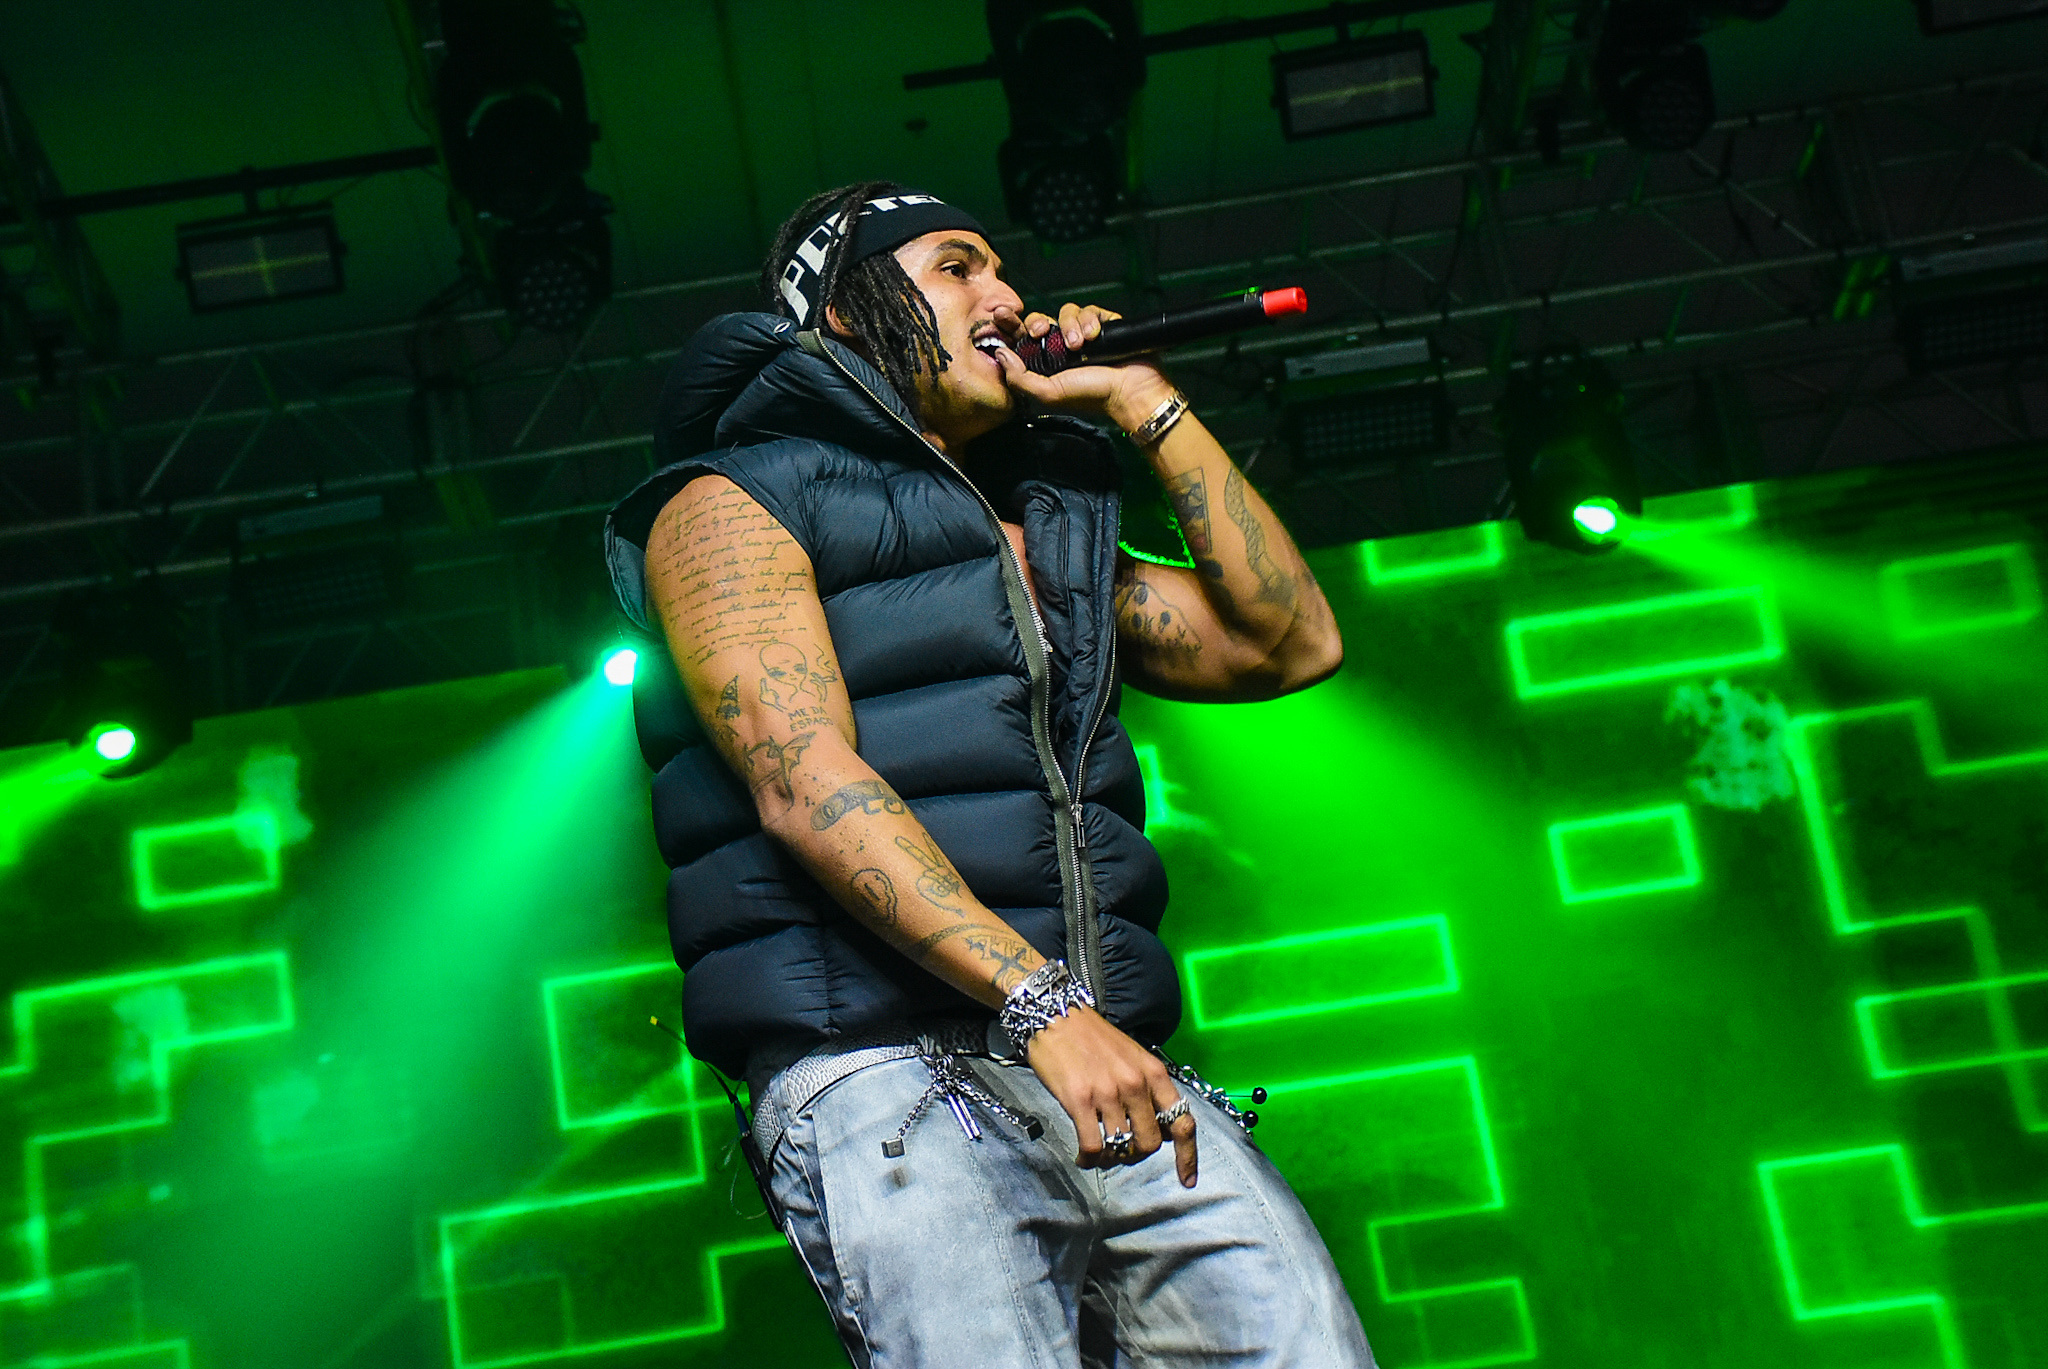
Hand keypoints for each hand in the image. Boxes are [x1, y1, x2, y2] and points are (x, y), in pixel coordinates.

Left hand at [993, 301, 1176, 433]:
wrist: (1130, 390)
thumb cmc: (1092, 395)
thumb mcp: (1049, 393)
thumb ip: (1020, 378)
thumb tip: (999, 354)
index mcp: (1047, 361)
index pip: (1023, 337)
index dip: (1012, 324)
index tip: (1001, 315)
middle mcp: (1063, 346)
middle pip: (1042, 319)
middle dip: (1038, 322)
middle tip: (1039, 332)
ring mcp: (1083, 334)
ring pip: (1067, 312)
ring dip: (1070, 325)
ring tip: (1079, 345)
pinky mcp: (1103, 324)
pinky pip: (1090, 309)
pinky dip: (1090, 320)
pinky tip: (1094, 335)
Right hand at [1022, 1003, 1198, 1186]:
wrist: (1055, 1015)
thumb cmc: (1092, 1038)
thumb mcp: (1132, 1057)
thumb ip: (1146, 1089)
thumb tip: (1154, 1128)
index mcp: (1154, 1073)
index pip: (1182, 1122)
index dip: (1188, 1157)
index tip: (1187, 1180)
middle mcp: (1136, 1084)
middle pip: (1150, 1143)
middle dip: (1136, 1154)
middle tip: (1121, 1150)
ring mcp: (1108, 1093)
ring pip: (1122, 1148)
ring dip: (1111, 1159)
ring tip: (1099, 1154)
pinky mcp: (1080, 1100)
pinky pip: (1093, 1146)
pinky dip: (1089, 1159)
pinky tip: (1083, 1156)